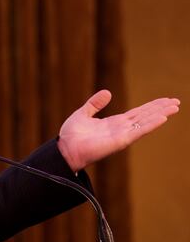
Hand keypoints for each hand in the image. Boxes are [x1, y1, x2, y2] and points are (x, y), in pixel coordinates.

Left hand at [57, 89, 179, 171]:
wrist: (65, 149)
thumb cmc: (71, 136)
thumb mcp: (83, 114)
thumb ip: (95, 104)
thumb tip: (107, 92)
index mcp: (114, 123)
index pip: (137, 113)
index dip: (151, 106)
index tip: (165, 100)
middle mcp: (121, 129)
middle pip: (145, 116)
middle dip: (160, 109)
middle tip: (176, 102)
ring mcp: (122, 135)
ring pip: (145, 122)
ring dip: (160, 114)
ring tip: (175, 107)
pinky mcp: (120, 141)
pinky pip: (138, 131)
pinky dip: (150, 125)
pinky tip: (162, 118)